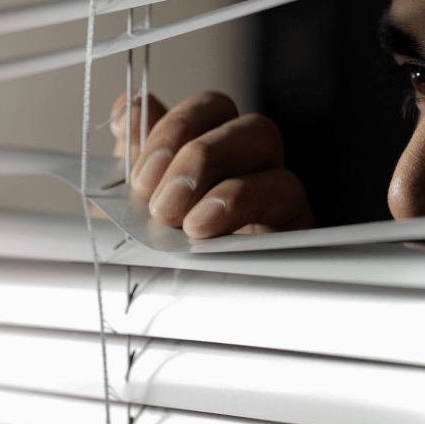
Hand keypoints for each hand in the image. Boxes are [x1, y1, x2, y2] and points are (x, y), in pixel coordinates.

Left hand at [109, 90, 313, 238]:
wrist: (186, 315)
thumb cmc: (161, 257)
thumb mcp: (133, 207)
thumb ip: (133, 158)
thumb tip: (129, 110)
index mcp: (211, 146)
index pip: (207, 108)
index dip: (172, 127)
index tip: (139, 174)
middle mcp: (248, 158)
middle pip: (239, 116)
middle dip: (196, 152)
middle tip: (160, 203)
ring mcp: (274, 184)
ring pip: (264, 138)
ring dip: (217, 171)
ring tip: (186, 222)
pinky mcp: (295, 220)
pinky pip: (286, 190)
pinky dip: (242, 202)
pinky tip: (208, 230)